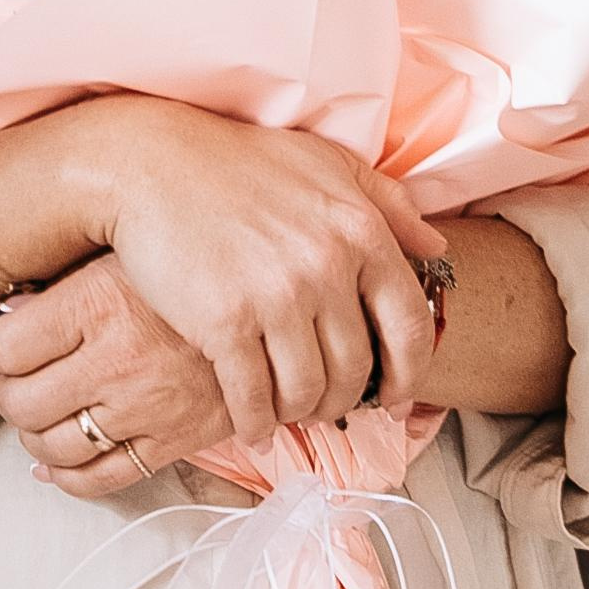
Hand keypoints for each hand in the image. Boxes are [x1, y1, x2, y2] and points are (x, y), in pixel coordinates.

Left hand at [0, 257, 230, 499]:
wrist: (274, 301)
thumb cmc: (193, 268)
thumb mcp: (124, 254)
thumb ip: (66, 283)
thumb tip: (11, 312)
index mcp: (97, 305)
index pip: (4, 348)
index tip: (1, 343)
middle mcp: (116, 361)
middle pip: (21, 403)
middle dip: (10, 394)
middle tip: (20, 379)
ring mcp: (144, 408)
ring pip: (54, 445)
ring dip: (35, 435)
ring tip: (42, 414)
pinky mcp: (172, 441)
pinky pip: (102, 478)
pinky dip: (67, 477)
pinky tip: (56, 462)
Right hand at [73, 98, 443, 445]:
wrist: (151, 164)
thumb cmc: (239, 162)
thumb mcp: (327, 162)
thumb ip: (389, 202)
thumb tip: (437, 245)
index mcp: (360, 230)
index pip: (411, 324)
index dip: (409, 373)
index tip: (395, 397)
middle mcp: (326, 266)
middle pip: (357, 369)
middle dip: (344, 399)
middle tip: (326, 406)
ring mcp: (275, 297)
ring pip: (308, 392)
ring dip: (301, 414)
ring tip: (288, 412)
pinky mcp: (224, 322)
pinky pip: (253, 398)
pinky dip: (256, 423)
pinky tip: (253, 426)